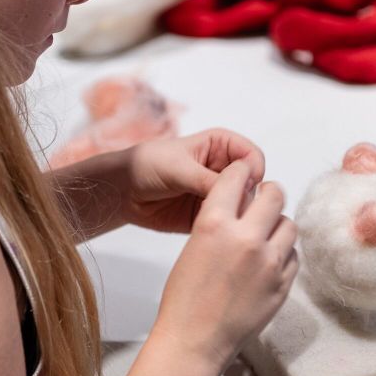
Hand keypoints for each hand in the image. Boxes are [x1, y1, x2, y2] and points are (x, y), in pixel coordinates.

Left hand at [123, 128, 264, 232]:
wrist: (123, 191)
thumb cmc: (147, 165)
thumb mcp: (179, 168)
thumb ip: (209, 180)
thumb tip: (240, 192)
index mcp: (220, 145)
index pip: (252, 156)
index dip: (253, 171)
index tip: (244, 186)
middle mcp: (223, 169)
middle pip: (252, 184)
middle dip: (247, 197)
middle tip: (233, 209)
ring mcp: (217, 193)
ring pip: (242, 205)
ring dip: (236, 214)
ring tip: (219, 220)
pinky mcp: (209, 215)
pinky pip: (226, 222)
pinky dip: (224, 227)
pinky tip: (212, 230)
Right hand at [152, 161, 298, 372]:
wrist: (194, 340)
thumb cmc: (184, 296)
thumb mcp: (194, 244)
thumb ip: (219, 219)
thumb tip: (241, 201)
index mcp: (215, 223)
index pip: (238, 177)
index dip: (242, 172)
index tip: (245, 174)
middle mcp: (245, 238)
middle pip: (274, 194)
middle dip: (268, 194)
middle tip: (262, 201)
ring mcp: (269, 263)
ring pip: (289, 224)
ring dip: (277, 225)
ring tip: (265, 236)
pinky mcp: (283, 284)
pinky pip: (293, 255)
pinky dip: (283, 254)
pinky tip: (267, 262)